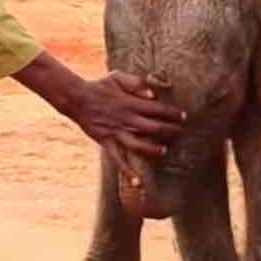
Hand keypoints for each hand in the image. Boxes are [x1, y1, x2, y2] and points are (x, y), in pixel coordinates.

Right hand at [66, 71, 182, 175]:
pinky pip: (118, 160)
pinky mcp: (106, 143)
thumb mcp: (117, 77)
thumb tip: (153, 95)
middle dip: (170, 130)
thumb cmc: (99, 86)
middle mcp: (126, 119)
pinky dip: (127, 172)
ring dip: (153, 149)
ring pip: (138, 145)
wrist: (77, 99)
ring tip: (165, 151)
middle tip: (181, 133)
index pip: (157, 109)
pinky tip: (137, 183)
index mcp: (130, 103)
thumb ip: (136, 83)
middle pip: (153, 127)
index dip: (172, 113)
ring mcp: (116, 133)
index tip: (183, 116)